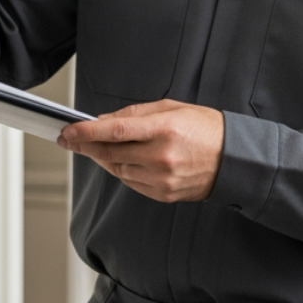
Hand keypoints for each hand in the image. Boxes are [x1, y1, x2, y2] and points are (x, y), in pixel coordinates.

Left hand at [58, 100, 224, 202]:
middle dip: (86, 146)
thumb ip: (135, 114)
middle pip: (110, 153)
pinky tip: (123, 160)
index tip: (67, 131)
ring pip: (117, 170)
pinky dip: (122, 171)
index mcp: (165, 129)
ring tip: (99, 147)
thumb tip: (104, 121)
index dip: (86, 132)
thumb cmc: (205, 128)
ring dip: (103, 158)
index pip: (115, 131)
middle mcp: (162, 156)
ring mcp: (162, 179)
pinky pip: (131, 183)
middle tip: (71, 139)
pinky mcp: (163, 194)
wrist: (235, 159)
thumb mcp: (172, 108)